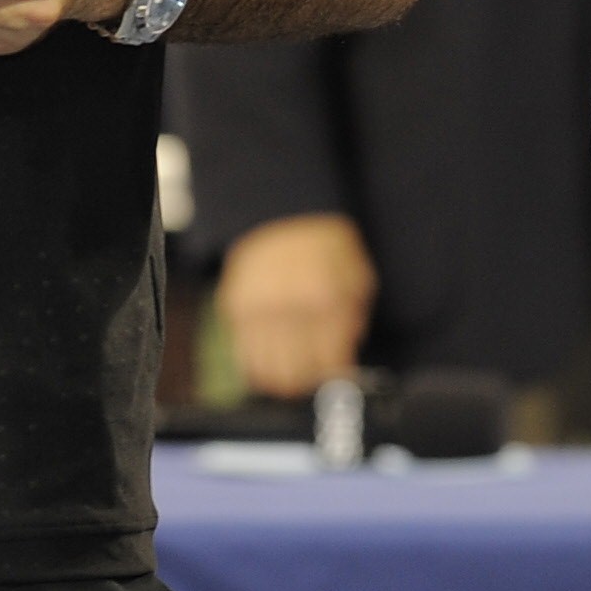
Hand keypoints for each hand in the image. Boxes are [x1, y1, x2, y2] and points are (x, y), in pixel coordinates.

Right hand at [219, 213, 376, 395]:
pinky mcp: (235, 307)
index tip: (334, 373)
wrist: (283, 210)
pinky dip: (258, 365)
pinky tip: (272, 354)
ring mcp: (258, 308)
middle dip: (307, 380)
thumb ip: (353, 321)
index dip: (333, 375)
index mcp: (325, 299)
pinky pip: (245, 357)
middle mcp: (288, 306)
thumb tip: (343, 366)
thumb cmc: (325, 248)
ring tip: (292, 367)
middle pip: (295, 376)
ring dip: (281, 379)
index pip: (328, 365)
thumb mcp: (356, 276)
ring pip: (267, 373)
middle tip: (312, 371)